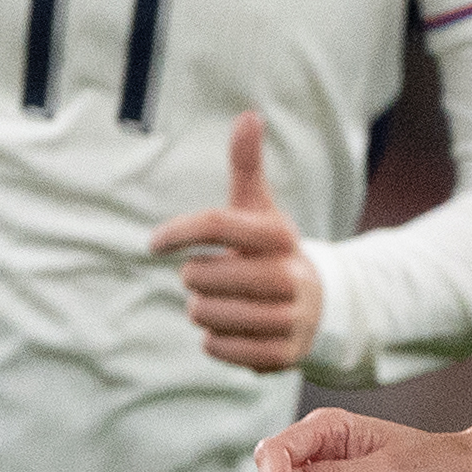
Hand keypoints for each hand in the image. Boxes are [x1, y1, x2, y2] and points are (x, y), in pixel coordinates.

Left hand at [149, 109, 322, 371]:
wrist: (319, 307)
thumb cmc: (270, 251)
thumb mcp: (259, 209)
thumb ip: (247, 165)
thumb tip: (248, 115)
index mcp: (279, 236)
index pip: (217, 225)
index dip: (178, 232)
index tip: (153, 245)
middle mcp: (289, 275)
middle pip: (203, 276)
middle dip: (195, 279)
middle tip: (209, 279)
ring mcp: (289, 318)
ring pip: (207, 315)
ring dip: (202, 312)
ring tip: (220, 305)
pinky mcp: (283, 356)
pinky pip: (220, 349)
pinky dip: (215, 342)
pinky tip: (230, 331)